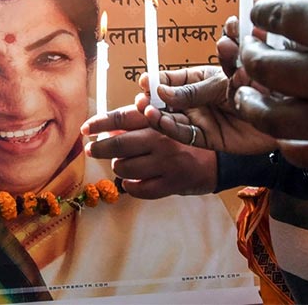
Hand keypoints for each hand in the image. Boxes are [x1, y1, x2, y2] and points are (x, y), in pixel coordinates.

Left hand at [81, 105, 217, 198]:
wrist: (222, 160)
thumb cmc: (187, 138)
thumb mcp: (166, 121)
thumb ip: (139, 122)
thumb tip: (107, 128)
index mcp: (159, 120)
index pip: (121, 118)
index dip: (99, 123)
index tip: (85, 129)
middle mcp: (161, 140)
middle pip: (118, 145)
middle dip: (100, 148)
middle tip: (92, 150)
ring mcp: (167, 164)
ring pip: (125, 168)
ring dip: (119, 167)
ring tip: (123, 164)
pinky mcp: (172, 184)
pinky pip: (139, 189)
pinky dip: (131, 186)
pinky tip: (133, 181)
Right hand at [137, 67, 276, 154]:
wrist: (289, 108)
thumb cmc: (259, 84)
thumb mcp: (224, 79)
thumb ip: (194, 87)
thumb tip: (160, 89)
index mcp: (199, 79)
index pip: (170, 79)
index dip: (155, 80)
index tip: (145, 81)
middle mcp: (196, 100)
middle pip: (164, 102)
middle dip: (148, 101)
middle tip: (140, 100)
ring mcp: (200, 120)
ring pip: (170, 119)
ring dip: (155, 115)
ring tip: (146, 110)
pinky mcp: (207, 139)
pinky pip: (184, 135)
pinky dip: (169, 129)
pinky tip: (159, 121)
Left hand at [235, 0, 307, 141]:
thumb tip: (291, 13)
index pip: (280, 16)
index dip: (264, 13)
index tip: (259, 13)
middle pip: (263, 65)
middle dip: (249, 53)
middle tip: (248, 48)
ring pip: (270, 114)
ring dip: (250, 103)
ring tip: (243, 93)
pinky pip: (301, 151)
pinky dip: (288, 143)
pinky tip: (284, 132)